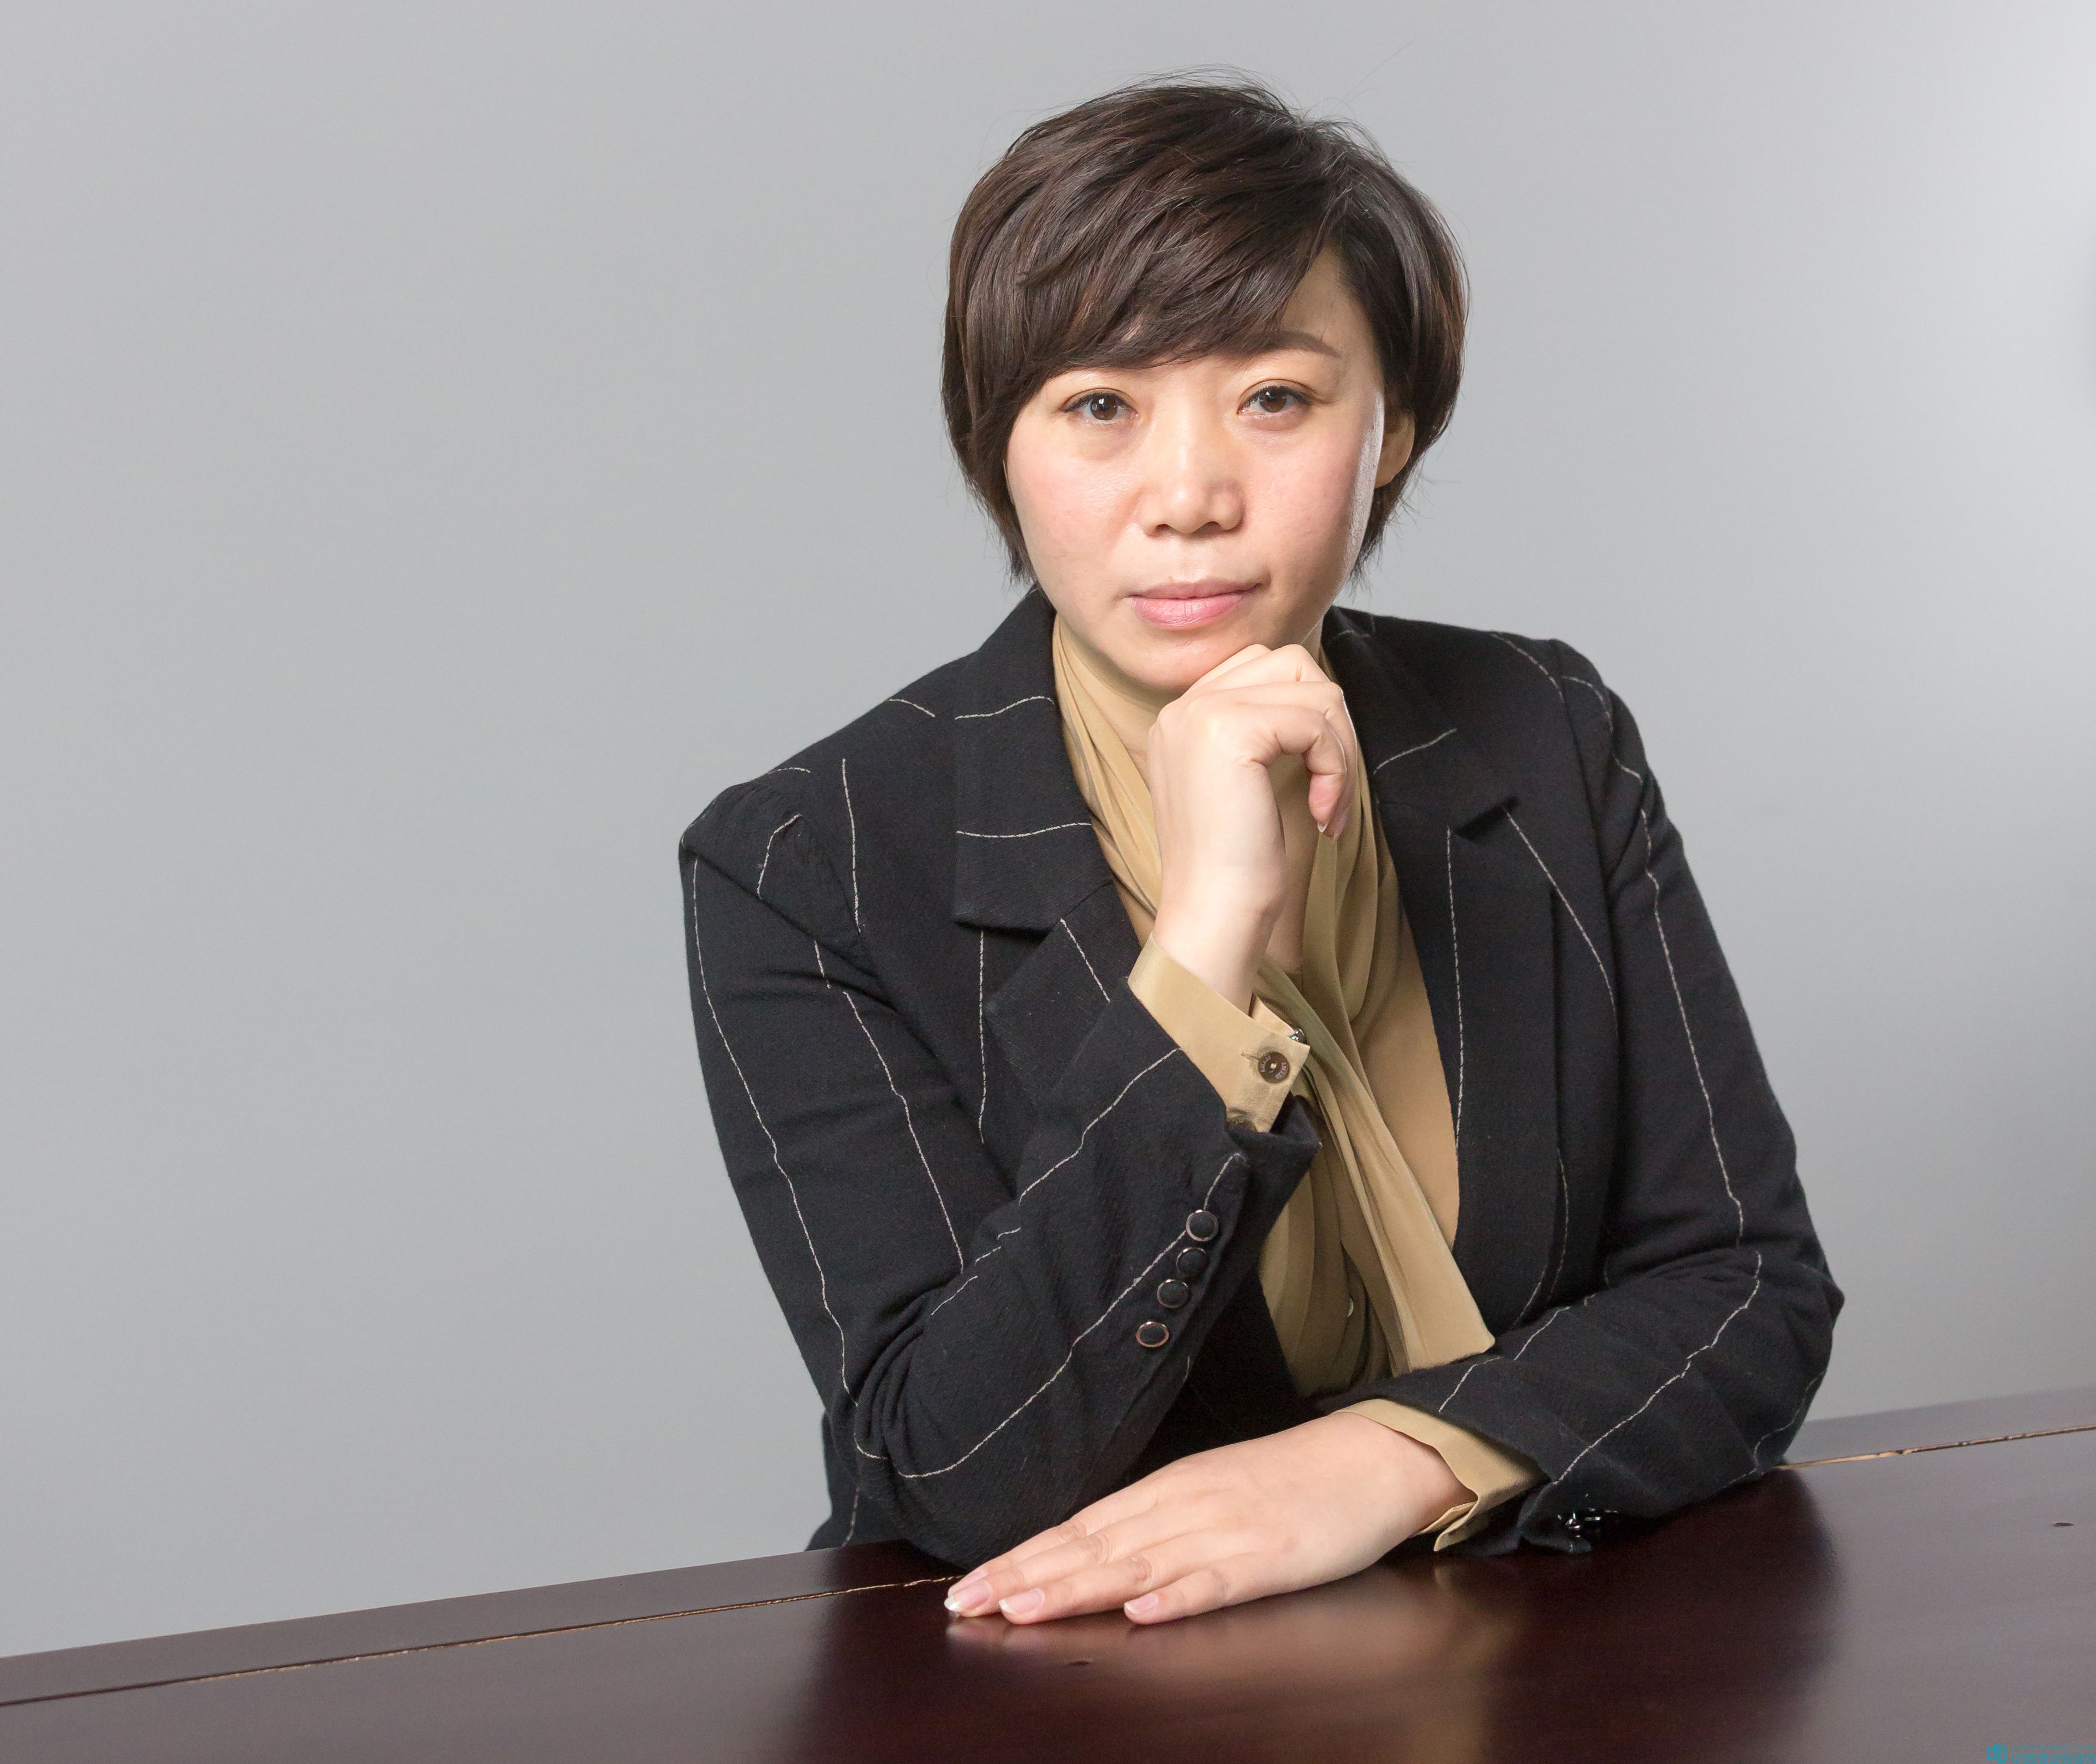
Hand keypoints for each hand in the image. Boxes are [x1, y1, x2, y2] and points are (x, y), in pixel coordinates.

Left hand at [942, 1412, 1466, 1626]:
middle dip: (1024, 1575)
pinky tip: (1143, 1613)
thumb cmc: (1286, 1481)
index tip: (965, 1587)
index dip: (1020, 1557)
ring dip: (1077, 1587)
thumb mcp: (1208, 1493)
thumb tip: (1089, 1554)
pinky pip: (1218, 1582)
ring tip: (1023, 1608)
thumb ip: (1153, 1525)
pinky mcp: (1272, 1559)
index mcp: (1166, 1491)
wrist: (1369, 1457)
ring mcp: (1226, 1533)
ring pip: (1138, 1564)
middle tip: (964, 1604)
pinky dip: (1179, 1598)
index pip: (1077, 1529)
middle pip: (1091, 1547)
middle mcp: (1183, 1507)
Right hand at [1145, 642, 1361, 1010]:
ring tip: (1329, 807)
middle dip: (1331, 723)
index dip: (1309, 717)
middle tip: (1333, 788)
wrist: (1211, 917)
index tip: (1317, 781)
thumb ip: (1270, 734)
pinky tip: (1323, 818)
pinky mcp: (1230, 731)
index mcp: (1182, 719)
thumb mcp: (1252, 785)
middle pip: (1291, 664)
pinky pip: (1315, 723)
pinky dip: (1335, 770)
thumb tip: (1325, 699)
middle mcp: (1183, 707)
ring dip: (1340, 751)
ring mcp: (1201, 714)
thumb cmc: (1238, 868)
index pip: (1263, 668)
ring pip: (1313, 690)